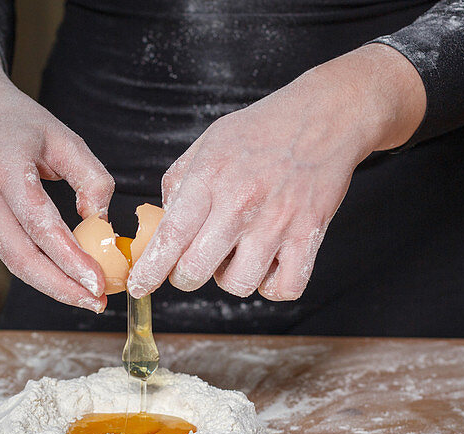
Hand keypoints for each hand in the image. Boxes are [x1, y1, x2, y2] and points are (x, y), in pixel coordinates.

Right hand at [0, 38, 114, 311]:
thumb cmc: (22, 124)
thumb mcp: (65, 138)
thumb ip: (91, 178)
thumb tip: (100, 222)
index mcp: (6, 167)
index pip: (40, 224)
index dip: (70, 258)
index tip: (99, 281)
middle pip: (21, 257)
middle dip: (61, 287)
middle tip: (97, 302)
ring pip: (14, 263)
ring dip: (52, 286)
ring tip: (87, 298)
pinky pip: (11, 255)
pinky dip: (40, 272)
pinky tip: (67, 279)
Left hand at [127, 43, 424, 300]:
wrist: (325, 115)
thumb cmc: (262, 130)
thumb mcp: (207, 144)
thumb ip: (179, 184)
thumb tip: (161, 226)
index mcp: (209, 178)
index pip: (170, 236)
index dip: (150, 270)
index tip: (138, 286)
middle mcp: (241, 203)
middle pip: (195, 271)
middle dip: (186, 277)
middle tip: (193, 264)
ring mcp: (277, 222)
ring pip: (238, 284)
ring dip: (230, 278)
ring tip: (237, 254)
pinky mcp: (309, 234)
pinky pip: (284, 287)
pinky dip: (272, 286)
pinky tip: (268, 266)